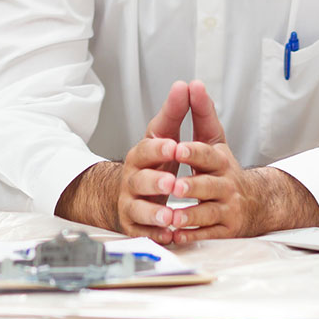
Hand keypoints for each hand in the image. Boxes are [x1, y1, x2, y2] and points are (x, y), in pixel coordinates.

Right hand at [115, 80, 190, 242]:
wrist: (134, 191)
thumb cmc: (155, 161)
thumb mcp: (166, 134)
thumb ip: (176, 112)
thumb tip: (186, 85)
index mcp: (141, 155)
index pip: (147, 149)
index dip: (159, 148)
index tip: (174, 145)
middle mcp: (132, 179)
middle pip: (139, 180)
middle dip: (156, 181)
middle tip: (172, 181)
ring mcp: (131, 202)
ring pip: (138, 208)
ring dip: (154, 211)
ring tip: (170, 215)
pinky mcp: (134, 224)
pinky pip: (142, 231)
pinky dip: (155, 234)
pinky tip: (168, 234)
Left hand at [166, 81, 318, 242]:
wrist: (253, 202)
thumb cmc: (224, 169)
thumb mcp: (215, 139)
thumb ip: (202, 113)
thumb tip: (193, 84)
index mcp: (220, 161)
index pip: (207, 154)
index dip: (193, 151)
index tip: (177, 149)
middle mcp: (226, 184)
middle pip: (208, 185)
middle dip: (190, 187)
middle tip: (173, 187)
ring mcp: (227, 208)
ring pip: (208, 212)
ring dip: (190, 215)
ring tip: (173, 216)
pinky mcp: (225, 229)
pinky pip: (208, 233)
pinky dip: (192, 236)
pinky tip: (178, 235)